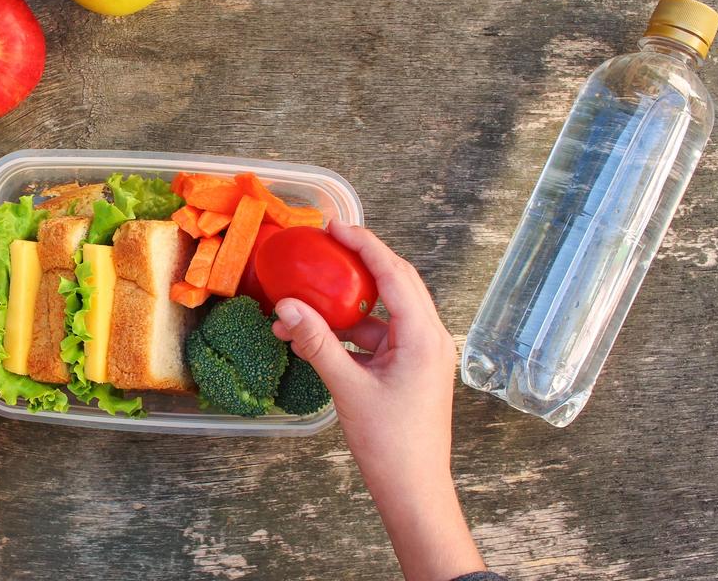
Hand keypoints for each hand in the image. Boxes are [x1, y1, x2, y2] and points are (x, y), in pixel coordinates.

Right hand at [272, 221, 483, 580]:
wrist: (415, 491)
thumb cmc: (391, 445)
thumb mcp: (348, 388)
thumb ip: (317, 343)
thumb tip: (287, 307)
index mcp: (425, 336)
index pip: (395, 273)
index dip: (365, 244)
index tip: (335, 226)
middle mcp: (430, 339)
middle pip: (396, 284)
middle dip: (360, 263)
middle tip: (326, 244)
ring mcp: (423, 355)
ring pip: (385, 313)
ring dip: (348, 305)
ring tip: (308, 300)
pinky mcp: (412, 371)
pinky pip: (380, 338)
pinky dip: (351, 332)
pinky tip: (318, 336)